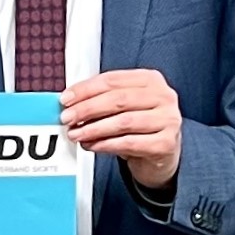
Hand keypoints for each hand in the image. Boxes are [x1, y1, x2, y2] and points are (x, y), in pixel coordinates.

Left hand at [60, 69, 181, 190]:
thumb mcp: (124, 107)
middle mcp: (163, 96)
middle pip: (118, 99)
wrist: (162, 154)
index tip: (66, 99)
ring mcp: (168, 120)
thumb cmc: (140, 127)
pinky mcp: (166, 143)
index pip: (112, 80)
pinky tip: (92, 145)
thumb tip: (71, 104)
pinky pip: (129, 143)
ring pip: (123, 122)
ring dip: (94, 128)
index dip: (86, 89)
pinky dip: (106, 144)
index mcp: (150, 79)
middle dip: (87, 109)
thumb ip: (102, 100)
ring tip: (76, 134)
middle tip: (68, 118)